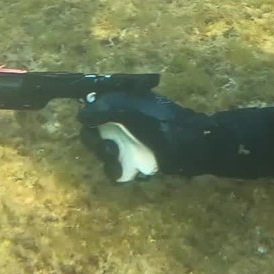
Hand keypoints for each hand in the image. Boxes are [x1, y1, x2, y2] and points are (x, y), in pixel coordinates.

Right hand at [77, 91, 213, 181]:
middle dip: (94, 140)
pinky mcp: (134, 161)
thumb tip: (81, 114)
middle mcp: (122, 121)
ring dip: (104, 155)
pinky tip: (122, 171)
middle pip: (93, 131)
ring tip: (116, 157)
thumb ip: (107, 110)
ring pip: (102, 150)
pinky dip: (115, 170)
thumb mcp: (134, 111)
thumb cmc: (165, 124)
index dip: (87, 113)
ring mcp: (128, 142)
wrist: (193, 148)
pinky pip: (114, 168)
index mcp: (122, 102)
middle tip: (105, 146)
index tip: (87, 122)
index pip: (94, 105)